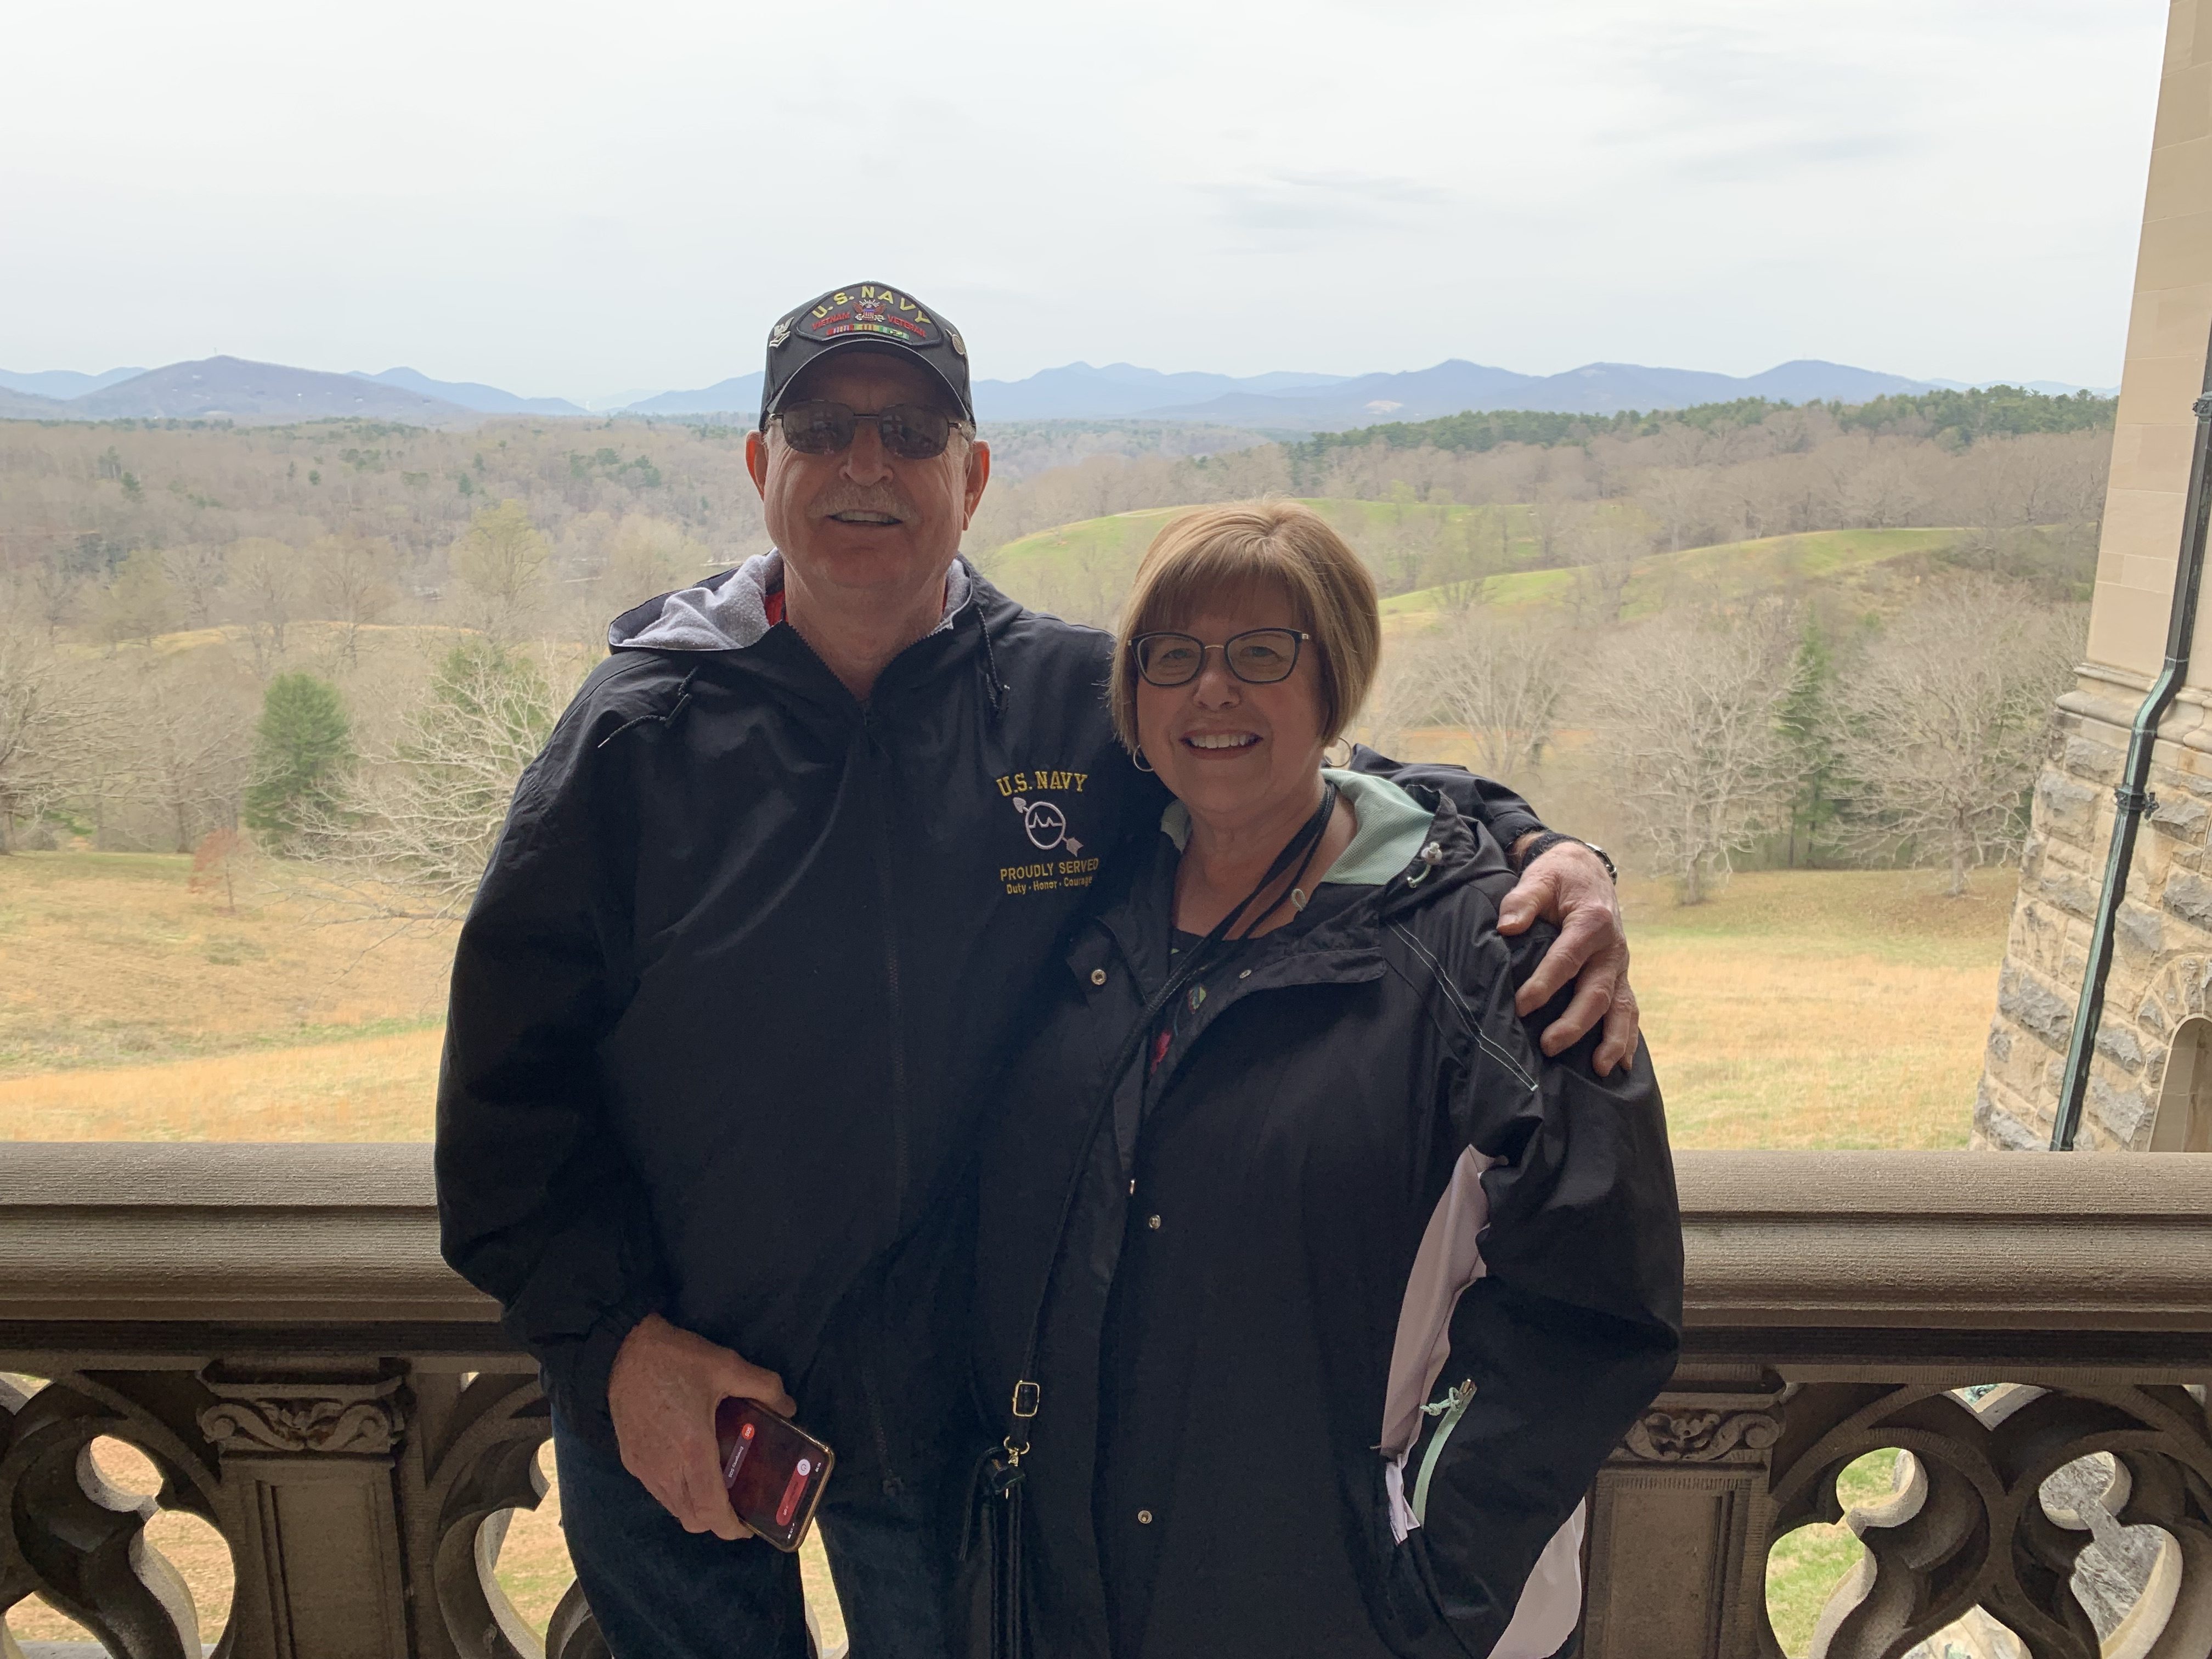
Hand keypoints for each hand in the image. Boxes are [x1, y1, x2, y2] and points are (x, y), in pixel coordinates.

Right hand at [607, 1312, 795, 1540]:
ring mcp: (644, 1468)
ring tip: (718, 1484)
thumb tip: (789, 1408)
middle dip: (718, 1521)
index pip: (711, 1510)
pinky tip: (690, 1467)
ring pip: (674, 1509)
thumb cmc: (673, 1359)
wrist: (621, 1352)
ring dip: (697, 1508)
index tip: (750, 1524)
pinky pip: (658, 1492)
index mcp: (692, 1449)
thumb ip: (764, 1386)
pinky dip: (678, 1493)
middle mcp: (665, 1468)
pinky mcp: (631, 1461)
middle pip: (693, 1519)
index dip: (732, 1527)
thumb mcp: (726, 1365)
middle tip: (739, 1502)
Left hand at [1497, 838, 1639, 1075]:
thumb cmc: (1559, 877)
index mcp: (1591, 923)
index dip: (1544, 984)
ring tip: (1600, 1069)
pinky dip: (1628, 1037)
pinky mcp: (1619, 976)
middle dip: (1575, 1022)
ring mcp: (1619, 966)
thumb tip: (1507, 927)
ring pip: (1622, 1007)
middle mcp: (1611, 949)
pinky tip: (1622, 1067)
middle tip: (1548, 1045)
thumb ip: (1523, 900)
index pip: (1566, 959)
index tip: (1521, 1006)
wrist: (1586, 871)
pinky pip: (1629, 1009)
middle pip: (1596, 992)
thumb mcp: (1540, 878)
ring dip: (1613, 1040)